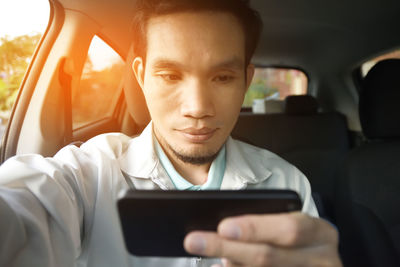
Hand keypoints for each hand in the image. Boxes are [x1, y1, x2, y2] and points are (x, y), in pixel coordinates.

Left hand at [183, 212, 341, 266]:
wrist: (319, 264)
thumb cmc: (300, 241)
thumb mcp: (293, 226)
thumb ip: (266, 227)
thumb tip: (223, 229)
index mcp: (320, 233)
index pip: (289, 228)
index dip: (255, 228)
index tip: (223, 227)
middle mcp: (321, 260)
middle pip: (270, 256)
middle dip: (228, 248)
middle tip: (195, 241)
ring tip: (209, 260)